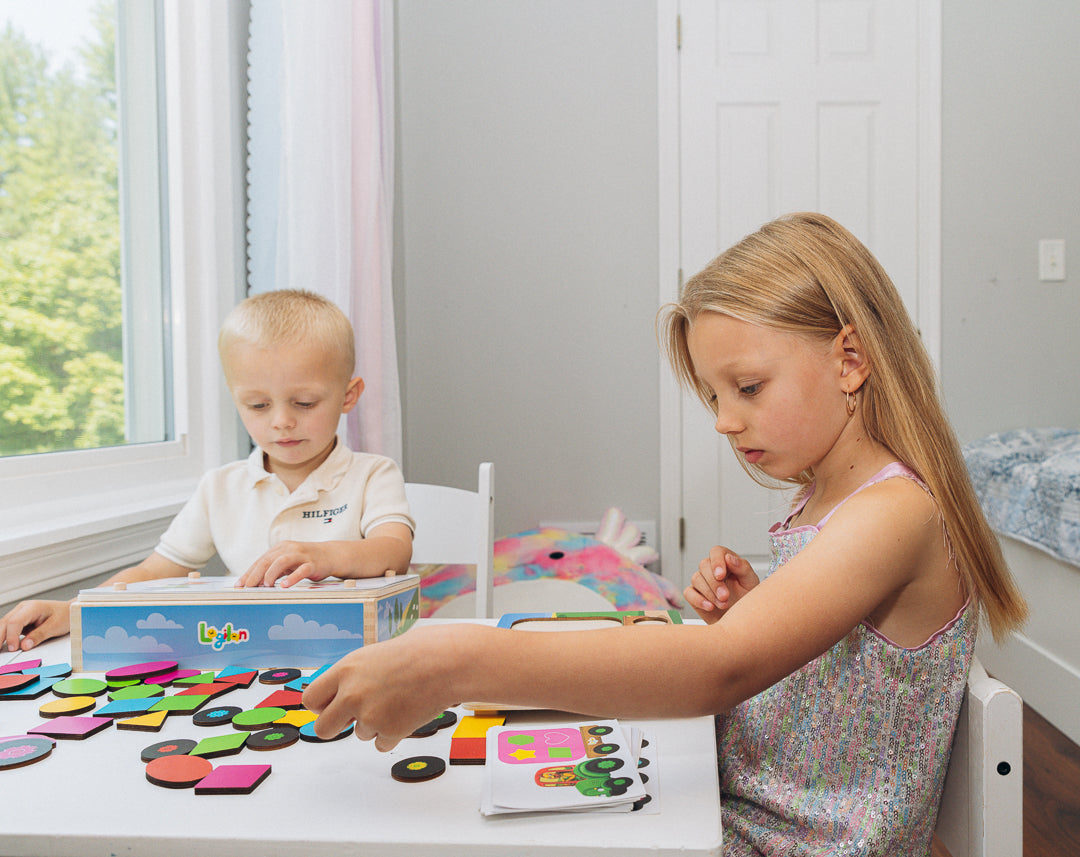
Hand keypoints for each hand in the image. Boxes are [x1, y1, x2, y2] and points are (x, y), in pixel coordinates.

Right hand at [0, 599, 70, 651]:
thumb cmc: (64, 615)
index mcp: (32, 607)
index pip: (15, 621)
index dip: (11, 636)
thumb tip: (24, 646)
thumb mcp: (55, 626)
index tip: (13, 648)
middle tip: (0, 652)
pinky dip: (4, 638)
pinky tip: (3, 647)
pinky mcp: (19, 622)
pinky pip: (7, 629)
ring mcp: (19, 614)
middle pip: (5, 623)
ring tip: (0, 651)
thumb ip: (39, 635)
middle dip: (0, 638)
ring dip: (0, 638)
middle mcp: (22, 609)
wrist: (68, 611)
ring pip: (3, 626)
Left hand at [236, 541, 334, 588]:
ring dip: (271, 574)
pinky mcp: (313, 563)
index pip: (260, 561)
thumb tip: (254, 583)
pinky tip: (285, 585)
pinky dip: (293, 577)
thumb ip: (273, 570)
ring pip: (282, 561)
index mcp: (280, 549)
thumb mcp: (287, 563)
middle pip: (268, 560)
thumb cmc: (306, 560)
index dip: (249, 573)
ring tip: (265, 585)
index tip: (239, 585)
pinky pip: (302, 570)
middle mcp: (289, 549)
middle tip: (248, 588)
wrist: (330, 555)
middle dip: (255, 574)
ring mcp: (301, 555)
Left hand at [303, 625, 460, 751]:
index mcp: (345, 670)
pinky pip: (381, 744)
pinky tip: (408, 712)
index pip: (311, 699)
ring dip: (375, 724)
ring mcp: (370, 715)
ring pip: (360, 734)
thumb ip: (353, 677)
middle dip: (336, 727)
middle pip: (323, 728)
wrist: (448, 662)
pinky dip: (393, 734)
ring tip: (399, 700)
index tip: (331, 706)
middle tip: (353, 720)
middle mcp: (351, 694)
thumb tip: (340, 695)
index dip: (321, 705)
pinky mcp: (390, 732)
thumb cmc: (418, 652)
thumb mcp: (374, 655)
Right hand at [683, 546, 758, 623]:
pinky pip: (688, 593)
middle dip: (714, 582)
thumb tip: (729, 558)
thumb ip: (743, 568)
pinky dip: (698, 600)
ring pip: (696, 578)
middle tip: (725, 597)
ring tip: (723, 604)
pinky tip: (710, 607)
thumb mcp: (751, 583)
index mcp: (726, 562)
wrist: (740, 622)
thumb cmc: (746, 600)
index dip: (717, 561)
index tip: (721, 575)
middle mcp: (712, 570)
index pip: (716, 552)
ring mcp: (702, 582)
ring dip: (709, 593)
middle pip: (704, 565)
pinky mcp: (694, 595)